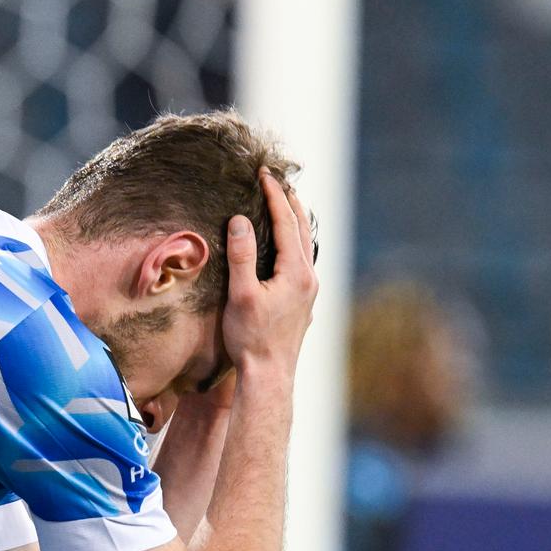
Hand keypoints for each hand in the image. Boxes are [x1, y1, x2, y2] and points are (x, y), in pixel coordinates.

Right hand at [222, 169, 316, 380]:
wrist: (270, 377)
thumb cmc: (251, 338)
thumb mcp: (241, 294)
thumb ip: (241, 255)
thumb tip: (241, 219)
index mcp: (296, 272)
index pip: (286, 223)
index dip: (274, 196)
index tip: (264, 174)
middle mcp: (308, 279)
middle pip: (302, 231)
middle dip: (290, 203)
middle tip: (278, 181)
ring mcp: (309, 293)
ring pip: (305, 248)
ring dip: (295, 224)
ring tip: (285, 206)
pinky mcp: (303, 304)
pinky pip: (302, 263)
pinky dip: (294, 245)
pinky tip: (286, 249)